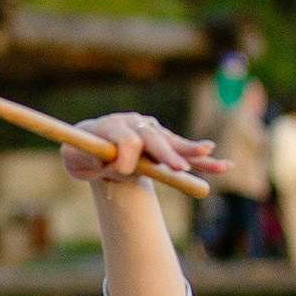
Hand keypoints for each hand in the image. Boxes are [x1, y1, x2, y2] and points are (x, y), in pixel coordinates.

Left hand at [60, 113, 227, 185]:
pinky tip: (222, 164)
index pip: (125, 139)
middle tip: (177, 168)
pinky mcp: (161, 140)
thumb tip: (115, 164)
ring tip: (209, 154)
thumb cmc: (80, 153)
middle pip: (152, 137)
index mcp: (111, 125)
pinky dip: (199, 157)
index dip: (125, 157)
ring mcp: (149, 130)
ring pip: (171, 142)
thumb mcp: (74, 159)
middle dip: (165, 154)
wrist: (89, 143)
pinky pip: (181, 150)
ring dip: (189, 151)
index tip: (122, 172)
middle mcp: (133, 123)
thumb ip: (90, 161)